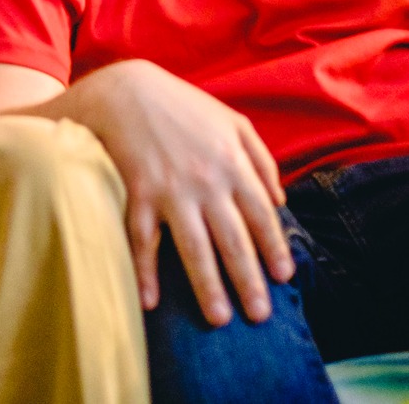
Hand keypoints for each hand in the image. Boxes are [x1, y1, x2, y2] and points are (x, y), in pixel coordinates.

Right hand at [75, 60, 292, 326]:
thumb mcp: (232, 120)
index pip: (261, 215)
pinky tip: (150, 301)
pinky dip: (145, 272)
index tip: (284, 278)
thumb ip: (261, 158)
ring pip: (194, 247)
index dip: (274, 249)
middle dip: (248, 280)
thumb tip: (281, 201)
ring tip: (219, 318)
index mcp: (232, 162)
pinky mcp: (138, 192)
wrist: (125, 90)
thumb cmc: (182, 106)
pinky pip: (143, 239)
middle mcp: (206, 180)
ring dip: (207, 286)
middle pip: (233, 240)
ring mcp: (171, 189)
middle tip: (260, 316)